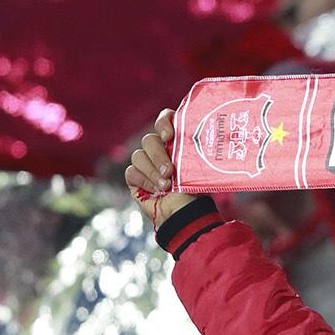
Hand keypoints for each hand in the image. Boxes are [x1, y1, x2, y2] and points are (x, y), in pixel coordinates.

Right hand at [123, 108, 198, 224]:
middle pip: (149, 140)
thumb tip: (203, 136)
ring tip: (165, 187)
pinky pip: (132, 172)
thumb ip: (192, 151)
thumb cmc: (194, 192)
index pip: (165, 119)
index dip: (164, 122)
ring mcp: (146, 163)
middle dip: (158, 156)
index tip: (169, 136)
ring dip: (152, 172)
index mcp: (175, 142)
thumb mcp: (197, 169)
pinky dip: (144, 182)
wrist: (183, 215)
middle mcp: (159, 149)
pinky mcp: (135, 178)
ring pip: (138, 156)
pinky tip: (155, 191)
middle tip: (170, 172)